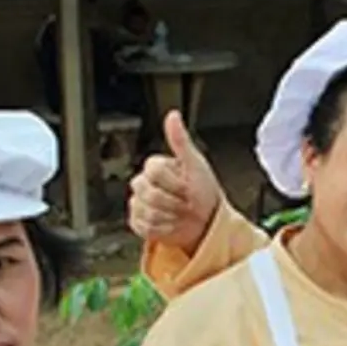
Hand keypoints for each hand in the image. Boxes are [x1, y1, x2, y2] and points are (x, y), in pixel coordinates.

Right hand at [127, 110, 221, 254]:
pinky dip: (163, 230)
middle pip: (148, 193)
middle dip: (173, 202)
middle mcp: (144, 184)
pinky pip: (144, 227)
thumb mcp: (196, 164)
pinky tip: (172, 224)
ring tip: (181, 214)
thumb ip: (181, 141)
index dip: (175, 183)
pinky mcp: (139, 222)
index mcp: (156, 167)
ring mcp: (139, 204)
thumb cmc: (203, 191)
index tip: (188, 187)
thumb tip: (173, 115)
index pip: (154, 171)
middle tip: (186, 202)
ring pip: (147, 212)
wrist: (207, 220)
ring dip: (170, 217)